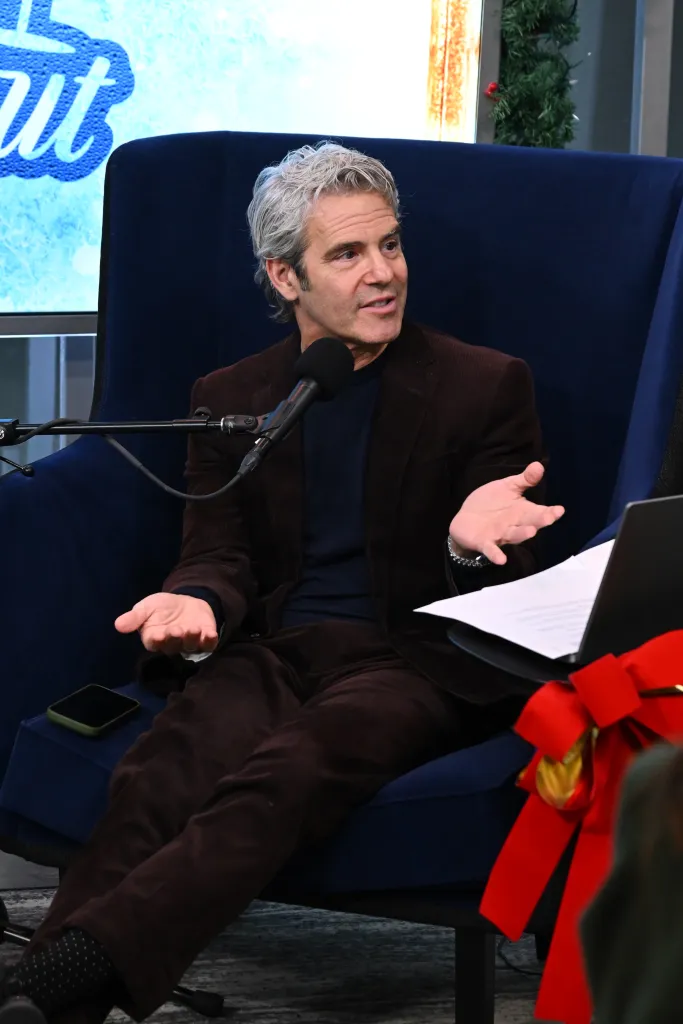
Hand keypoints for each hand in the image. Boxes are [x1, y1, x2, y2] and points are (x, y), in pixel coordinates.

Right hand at [114, 593, 218, 654]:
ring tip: (193, 628)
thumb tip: (118, 625)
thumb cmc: (162, 608)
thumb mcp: (146, 607)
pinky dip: (210, 641)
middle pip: (173, 646)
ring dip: (192, 639)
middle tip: (176, 630)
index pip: (154, 643)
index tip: (158, 634)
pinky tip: (210, 634)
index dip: (157, 640)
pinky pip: (208, 645)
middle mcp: (172, 644)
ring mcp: (189, 644)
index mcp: (155, 638)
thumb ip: (134, 617)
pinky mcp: (205, 640)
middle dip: (174, 639)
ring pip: (190, 646)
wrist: (186, 602)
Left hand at [449, 462, 563, 565]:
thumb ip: (524, 480)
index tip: (560, 510)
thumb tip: (539, 465)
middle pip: (530, 524)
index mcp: (522, 511)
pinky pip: (491, 550)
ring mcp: (500, 535)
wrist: (467, 518)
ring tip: (531, 531)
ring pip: (514, 536)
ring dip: (522, 535)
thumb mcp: (507, 487)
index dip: (550, 512)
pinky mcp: (484, 543)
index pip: (540, 512)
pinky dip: (496, 554)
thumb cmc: (492, 503)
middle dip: (540, 521)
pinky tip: (501, 559)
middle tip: (549, 517)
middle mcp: (515, 525)